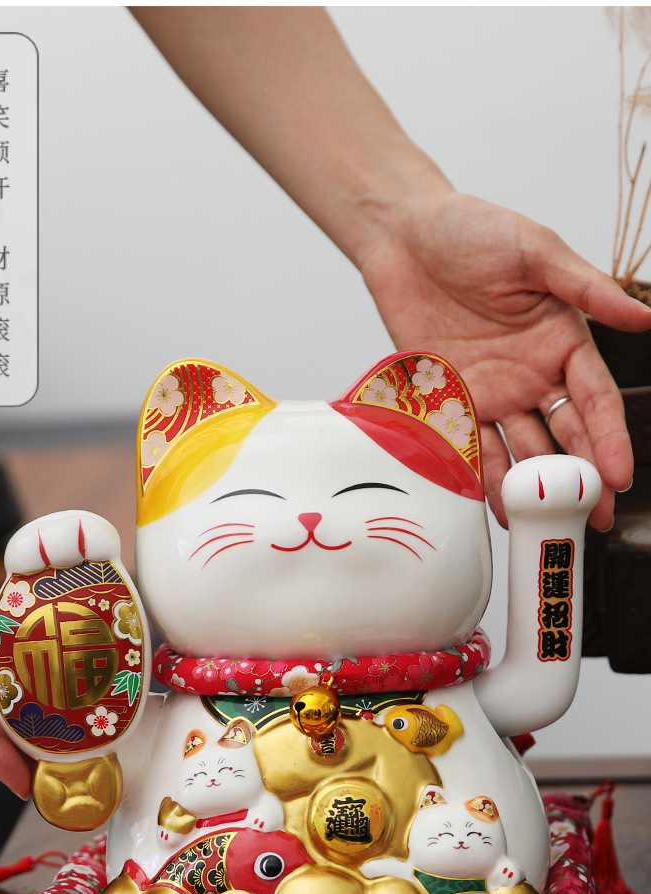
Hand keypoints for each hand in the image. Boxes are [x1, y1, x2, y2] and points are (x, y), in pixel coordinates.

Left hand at [358, 191, 650, 529]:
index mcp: (563, 340)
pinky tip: (502, 510)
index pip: (594, 399)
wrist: (403, 236)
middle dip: (582, 478)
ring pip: (522, 450)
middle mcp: (532, 374)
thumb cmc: (472, 231)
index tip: (620, 473)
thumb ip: (585, 288)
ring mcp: (492, 392)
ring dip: (537, 488)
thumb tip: (642, 319)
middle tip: (594, 517)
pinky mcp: (451, 401)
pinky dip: (485, 480)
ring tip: (549, 525)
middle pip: (565, 436)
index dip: (609, 438)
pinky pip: (471, 447)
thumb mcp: (536, 250)